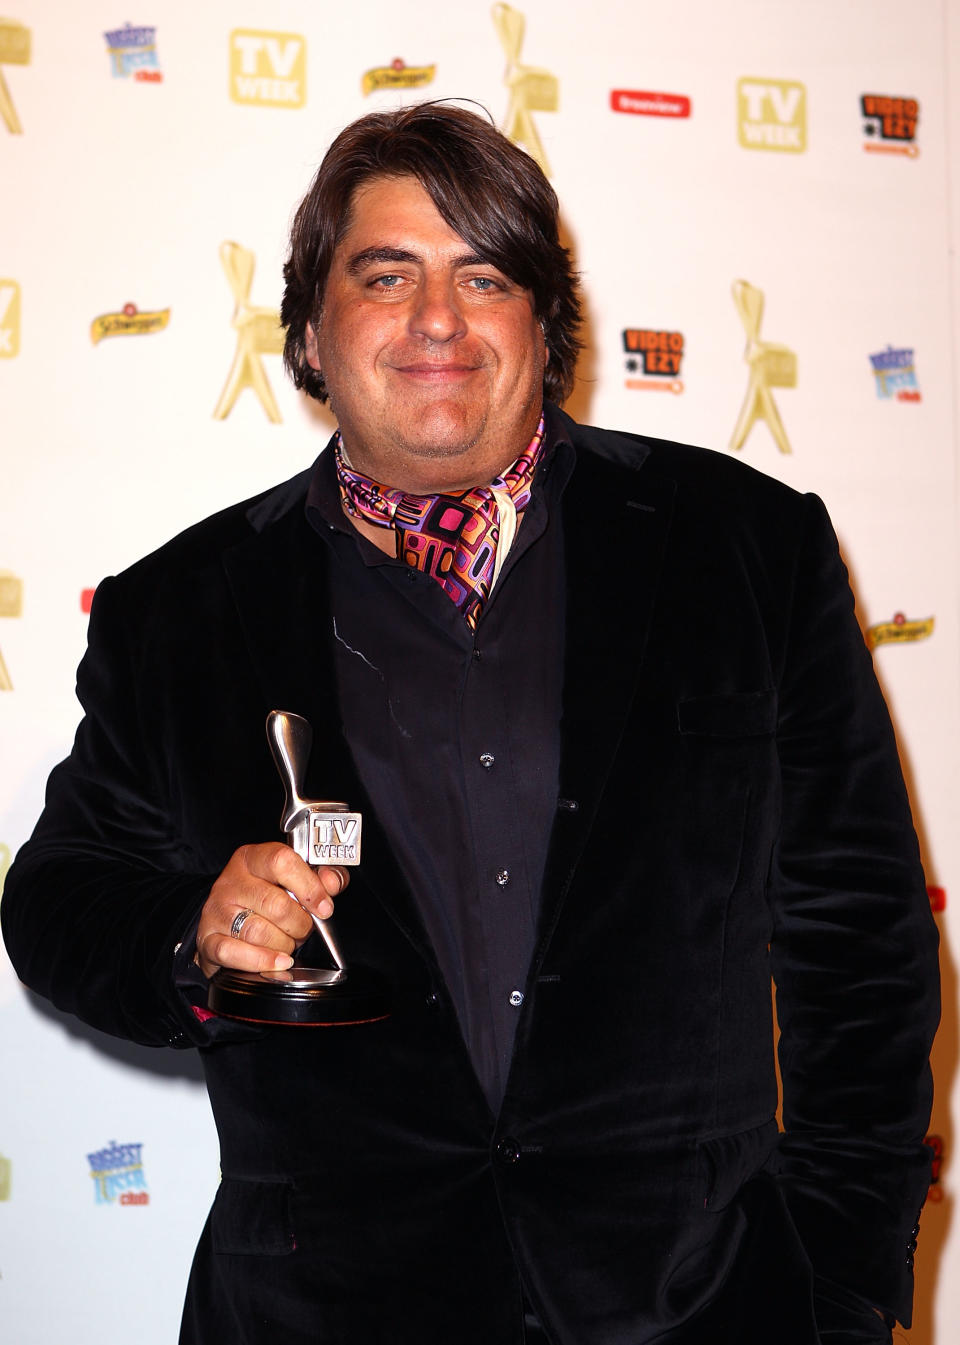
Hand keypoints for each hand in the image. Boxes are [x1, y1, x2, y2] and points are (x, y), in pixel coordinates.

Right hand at [194, 842, 348, 978]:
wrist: (225, 921)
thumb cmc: (265, 897)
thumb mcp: (295, 878)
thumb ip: (322, 876)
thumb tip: (332, 882)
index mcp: (253, 858)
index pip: (282, 861)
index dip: (309, 886)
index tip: (324, 906)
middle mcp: (232, 881)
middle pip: (275, 903)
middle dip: (299, 924)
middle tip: (304, 928)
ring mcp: (217, 910)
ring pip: (258, 932)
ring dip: (283, 944)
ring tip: (287, 942)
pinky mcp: (208, 939)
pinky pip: (234, 953)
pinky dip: (262, 961)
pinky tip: (277, 961)